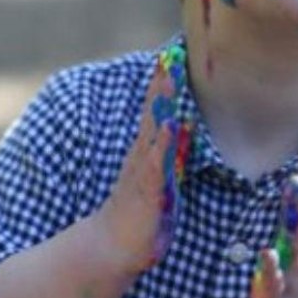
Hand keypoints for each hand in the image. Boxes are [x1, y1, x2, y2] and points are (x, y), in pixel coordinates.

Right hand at [96, 44, 191, 274]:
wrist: (112, 245)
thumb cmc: (140, 216)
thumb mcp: (160, 181)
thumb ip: (170, 155)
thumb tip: (186, 129)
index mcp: (148, 152)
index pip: (157, 111)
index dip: (165, 84)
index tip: (173, 55)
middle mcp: (143, 154)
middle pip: (154, 111)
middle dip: (163, 82)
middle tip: (171, 52)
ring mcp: (144, 168)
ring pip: (154, 128)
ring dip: (162, 102)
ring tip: (170, 76)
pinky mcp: (148, 187)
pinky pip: (157, 159)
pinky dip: (165, 140)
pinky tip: (174, 123)